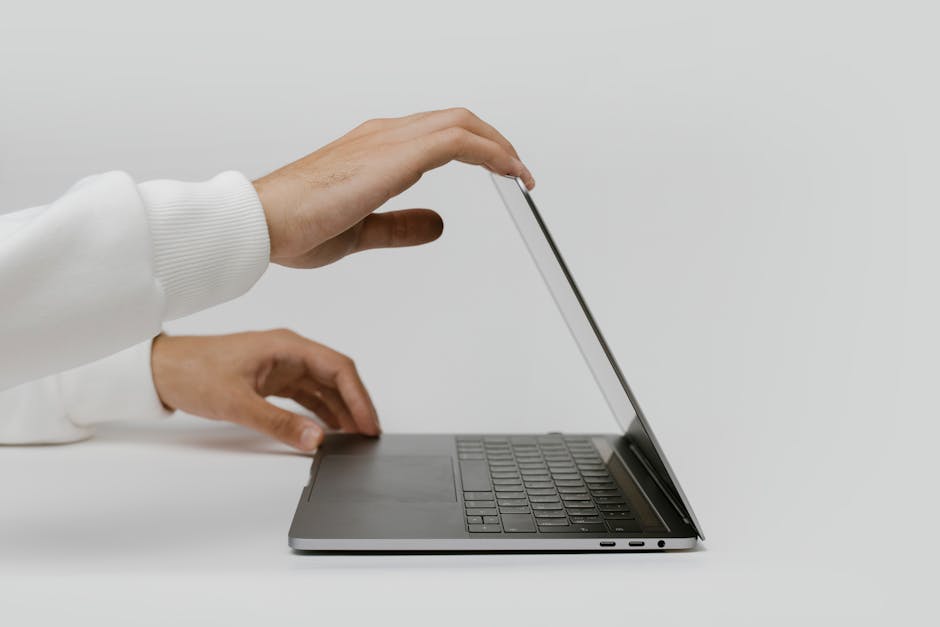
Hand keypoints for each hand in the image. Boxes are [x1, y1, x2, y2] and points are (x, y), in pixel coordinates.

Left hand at [150, 329, 378, 450]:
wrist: (161, 370)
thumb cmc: (193, 372)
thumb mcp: (238, 402)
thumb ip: (278, 423)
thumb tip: (315, 440)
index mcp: (287, 346)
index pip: (338, 368)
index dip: (359, 397)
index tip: (369, 424)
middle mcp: (289, 353)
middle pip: (336, 377)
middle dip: (355, 405)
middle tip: (368, 435)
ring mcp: (281, 366)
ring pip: (323, 387)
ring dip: (340, 410)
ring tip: (354, 437)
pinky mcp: (271, 380)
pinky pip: (307, 395)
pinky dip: (321, 412)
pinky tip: (327, 430)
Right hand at [253, 107, 534, 267]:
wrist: (262, 223)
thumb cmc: (296, 224)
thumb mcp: (363, 230)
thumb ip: (401, 226)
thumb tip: (438, 225)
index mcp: (375, 149)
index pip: (438, 134)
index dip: (477, 149)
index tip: (501, 173)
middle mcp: (383, 136)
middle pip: (456, 121)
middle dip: (495, 143)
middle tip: (519, 172)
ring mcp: (387, 140)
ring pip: (460, 124)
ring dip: (498, 145)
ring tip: (520, 173)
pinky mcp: (391, 155)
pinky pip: (455, 141)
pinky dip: (490, 152)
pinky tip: (507, 173)